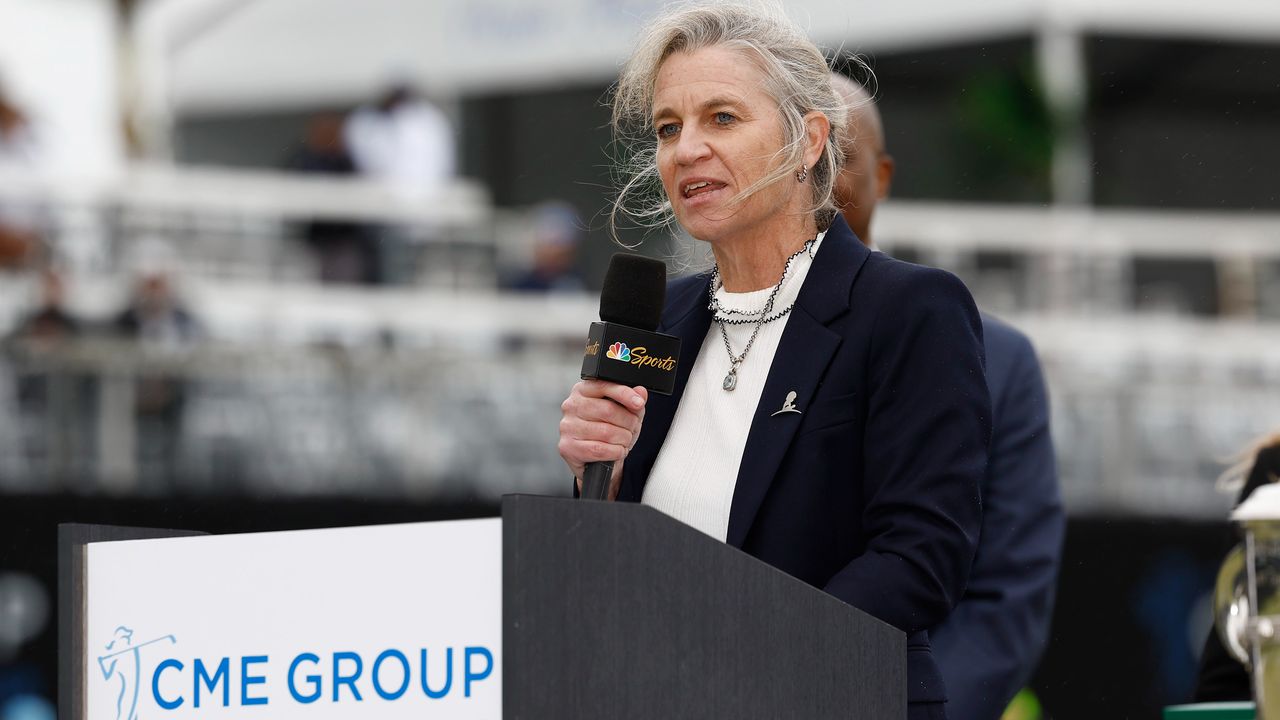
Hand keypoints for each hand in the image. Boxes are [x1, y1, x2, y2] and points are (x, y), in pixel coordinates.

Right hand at [559, 380, 647, 500]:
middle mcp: (571, 406)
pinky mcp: (568, 447)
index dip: (624, 394)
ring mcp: (568, 426)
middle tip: (632, 428)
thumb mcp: (625, 413)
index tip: (638, 403)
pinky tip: (617, 451)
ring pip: (606, 432)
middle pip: (608, 410)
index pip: (604, 385)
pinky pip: (599, 449)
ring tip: (624, 441)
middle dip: (628, 422)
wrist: (595, 462)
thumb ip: (633, 401)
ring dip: (623, 439)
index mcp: (583, 390)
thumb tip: (640, 392)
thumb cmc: (608, 431)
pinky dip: (615, 452)